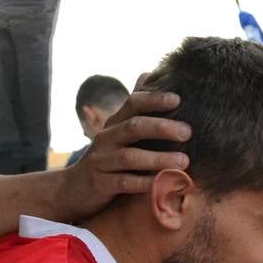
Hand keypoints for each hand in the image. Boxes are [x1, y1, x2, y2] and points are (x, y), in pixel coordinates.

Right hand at [58, 90, 189, 221]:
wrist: (74, 189)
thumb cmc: (108, 157)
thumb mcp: (119, 131)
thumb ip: (135, 108)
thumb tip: (148, 73)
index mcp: (115, 123)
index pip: (133, 104)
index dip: (153, 99)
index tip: (178, 99)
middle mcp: (107, 138)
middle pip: (134, 127)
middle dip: (161, 127)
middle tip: (188, 132)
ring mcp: (103, 161)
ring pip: (130, 156)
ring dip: (158, 158)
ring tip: (184, 161)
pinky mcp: (102, 184)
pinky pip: (125, 182)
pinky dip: (145, 182)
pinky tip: (163, 183)